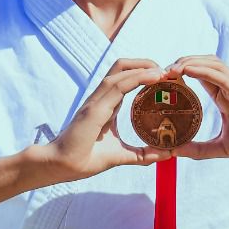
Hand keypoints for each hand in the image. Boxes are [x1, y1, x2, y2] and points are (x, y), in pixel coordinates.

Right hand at [32, 58, 176, 180]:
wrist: (62, 165)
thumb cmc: (85, 158)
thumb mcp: (120, 155)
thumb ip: (142, 154)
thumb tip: (166, 154)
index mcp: (105, 105)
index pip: (124, 78)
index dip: (143, 73)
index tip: (164, 79)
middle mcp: (100, 98)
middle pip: (122, 67)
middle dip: (145, 63)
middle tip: (166, 71)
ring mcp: (96, 101)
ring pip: (120, 71)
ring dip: (143, 67)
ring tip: (163, 72)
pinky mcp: (94, 109)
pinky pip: (117, 86)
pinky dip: (137, 78)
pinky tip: (154, 78)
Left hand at [165, 55, 228, 167]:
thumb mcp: (222, 148)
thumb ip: (199, 149)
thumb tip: (174, 152)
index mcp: (226, 97)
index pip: (201, 75)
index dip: (182, 72)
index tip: (161, 78)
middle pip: (205, 63)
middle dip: (182, 62)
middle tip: (161, 71)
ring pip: (212, 64)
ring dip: (190, 62)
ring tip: (170, 68)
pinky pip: (222, 77)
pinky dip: (203, 71)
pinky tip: (186, 70)